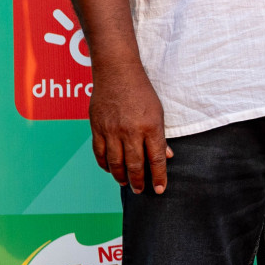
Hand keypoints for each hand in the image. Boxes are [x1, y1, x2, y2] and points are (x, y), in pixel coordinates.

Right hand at [89, 61, 172, 193]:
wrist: (117, 73)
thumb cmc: (141, 91)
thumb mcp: (158, 111)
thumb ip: (160, 136)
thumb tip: (167, 156)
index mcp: (151, 126)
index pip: (156, 158)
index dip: (159, 176)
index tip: (161, 189)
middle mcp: (131, 131)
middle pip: (135, 165)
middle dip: (139, 181)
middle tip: (141, 191)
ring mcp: (112, 131)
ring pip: (115, 163)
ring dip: (121, 177)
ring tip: (127, 184)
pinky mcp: (97, 129)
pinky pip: (100, 153)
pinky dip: (105, 165)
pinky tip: (111, 170)